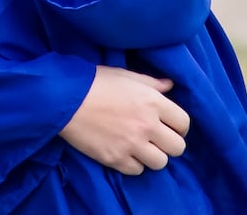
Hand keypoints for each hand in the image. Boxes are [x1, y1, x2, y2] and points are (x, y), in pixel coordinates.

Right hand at [59, 66, 188, 174]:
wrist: (63, 98)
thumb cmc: (94, 81)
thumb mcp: (125, 75)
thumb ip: (151, 83)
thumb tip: (170, 85)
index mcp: (152, 102)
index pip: (184, 123)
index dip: (179, 126)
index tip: (170, 126)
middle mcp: (147, 125)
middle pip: (177, 147)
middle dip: (169, 143)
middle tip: (157, 139)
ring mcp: (132, 144)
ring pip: (161, 162)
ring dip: (153, 156)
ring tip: (141, 148)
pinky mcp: (115, 158)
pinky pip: (137, 170)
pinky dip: (133, 164)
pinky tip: (125, 152)